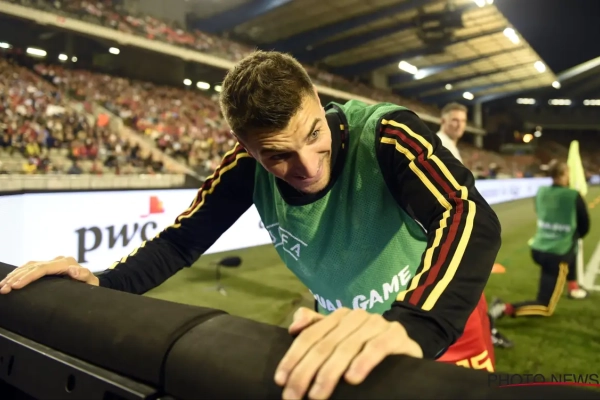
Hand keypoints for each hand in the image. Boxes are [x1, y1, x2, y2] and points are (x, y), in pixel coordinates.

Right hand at [0, 256, 98, 293]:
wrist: (91, 282)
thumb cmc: (92, 285)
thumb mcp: (92, 282)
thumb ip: (84, 275)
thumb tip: (73, 269)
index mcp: (66, 263)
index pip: (43, 269)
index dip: (28, 277)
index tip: (16, 286)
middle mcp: (57, 261)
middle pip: (32, 267)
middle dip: (16, 278)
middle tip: (3, 289)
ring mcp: (51, 263)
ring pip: (28, 266)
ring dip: (13, 276)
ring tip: (2, 286)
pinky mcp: (46, 267)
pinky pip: (29, 268)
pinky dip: (17, 274)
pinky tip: (8, 280)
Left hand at [274, 307, 422, 399]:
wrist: (406, 346)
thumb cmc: (366, 346)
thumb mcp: (340, 337)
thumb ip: (316, 328)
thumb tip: (293, 326)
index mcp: (339, 316)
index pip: (310, 336)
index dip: (293, 357)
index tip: (280, 380)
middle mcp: (355, 317)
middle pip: (324, 345)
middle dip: (305, 372)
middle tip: (293, 396)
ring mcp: (376, 324)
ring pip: (346, 348)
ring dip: (329, 373)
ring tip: (316, 395)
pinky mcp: (396, 335)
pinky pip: (377, 348)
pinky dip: (363, 362)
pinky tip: (352, 379)